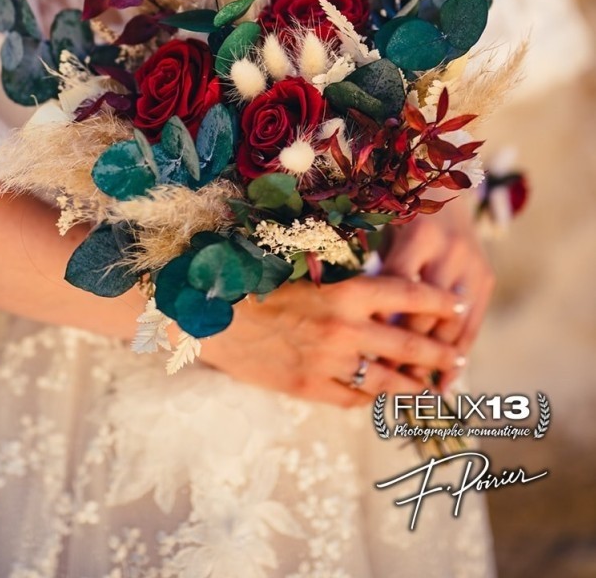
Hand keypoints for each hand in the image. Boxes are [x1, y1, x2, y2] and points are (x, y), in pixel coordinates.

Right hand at [198, 274, 467, 406]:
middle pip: (405, 345)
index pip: (404, 295)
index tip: (455, 306)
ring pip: (385, 380)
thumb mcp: (304, 272)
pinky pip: (353, 398)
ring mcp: (326, 362)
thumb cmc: (256, 282)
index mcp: (343, 291)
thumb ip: (344, 283)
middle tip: (458, 358)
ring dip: (414, 386)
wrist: (211, 314)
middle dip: (437, 353)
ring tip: (432, 389)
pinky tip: (383, 398)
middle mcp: (342, 329)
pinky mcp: (308, 387)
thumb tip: (382, 289)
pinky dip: (372, 399)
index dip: (435, 302)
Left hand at [379, 198, 494, 391]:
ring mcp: (473, 266)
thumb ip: (376, 271)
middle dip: (407, 349)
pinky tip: (443, 383)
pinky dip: (458, 356)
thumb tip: (360, 325)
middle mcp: (451, 251)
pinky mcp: (486, 278)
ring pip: (453, 324)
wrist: (446, 188)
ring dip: (434, 361)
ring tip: (413, 390)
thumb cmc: (401, 212)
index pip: (398, 288)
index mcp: (419, 235)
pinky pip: (473, 325)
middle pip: (427, 312)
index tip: (363, 350)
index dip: (381, 320)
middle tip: (386, 380)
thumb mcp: (384, 228)